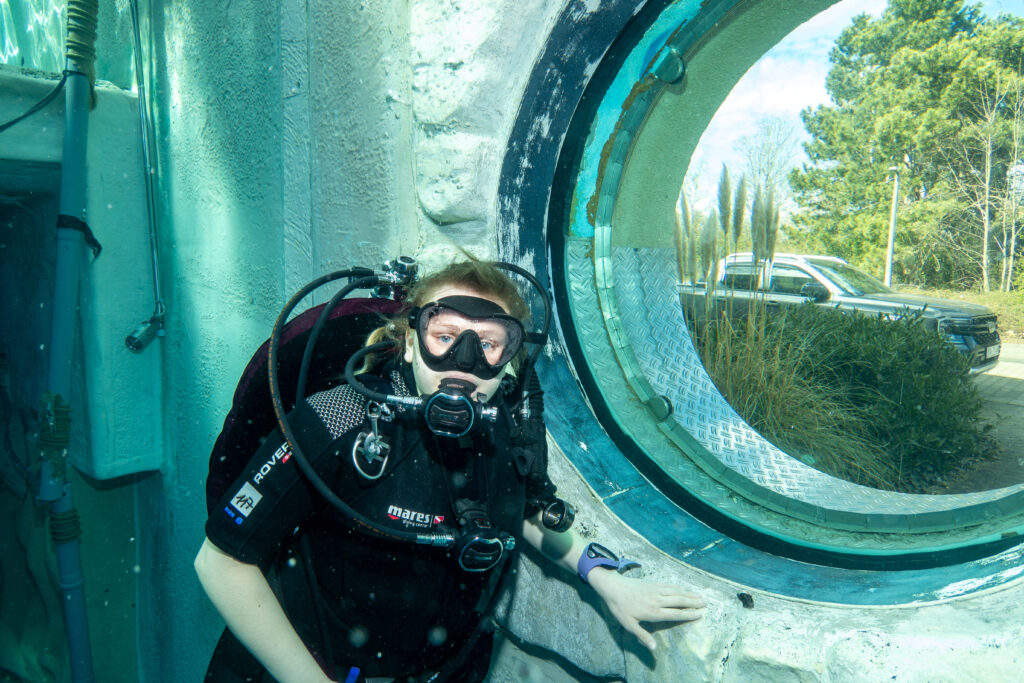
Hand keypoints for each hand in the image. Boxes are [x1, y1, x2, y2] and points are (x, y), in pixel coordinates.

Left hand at [587, 569, 705, 650]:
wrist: (613, 587)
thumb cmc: (620, 608)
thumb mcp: (628, 625)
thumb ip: (642, 636)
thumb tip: (654, 648)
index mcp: (653, 612)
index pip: (675, 614)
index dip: (688, 614)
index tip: (699, 615)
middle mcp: (657, 600)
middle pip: (679, 601)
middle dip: (693, 603)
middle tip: (706, 604)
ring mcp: (656, 590)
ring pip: (676, 592)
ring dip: (689, 594)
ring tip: (701, 596)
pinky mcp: (653, 583)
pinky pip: (669, 585)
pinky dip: (679, 587)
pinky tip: (685, 589)